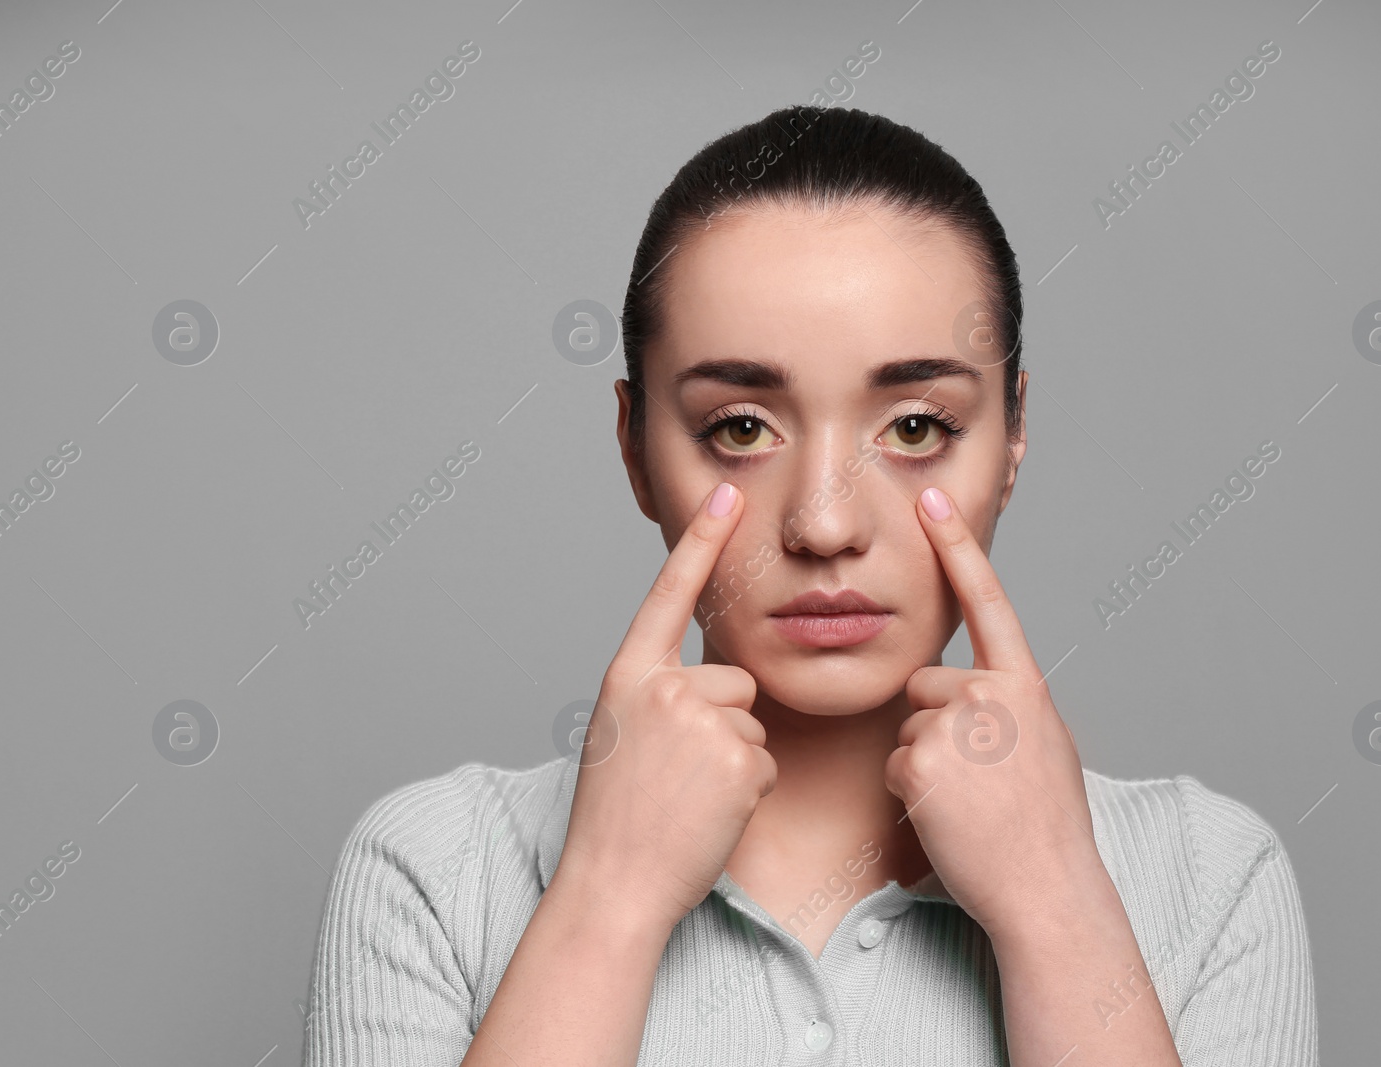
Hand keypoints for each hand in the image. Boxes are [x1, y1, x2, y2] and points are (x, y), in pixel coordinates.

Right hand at [558, 482, 777, 933]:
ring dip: (735, 762)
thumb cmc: (617, 816)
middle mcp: (663, 687)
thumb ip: (658, 695)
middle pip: (733, 681)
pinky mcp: (739, 759)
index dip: (702, 542)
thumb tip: (715, 680)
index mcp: (628, 675)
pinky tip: (710, 814)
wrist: (614, 882)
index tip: (729, 494)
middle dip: (721, 726)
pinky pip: (765, 762)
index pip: (669, 595)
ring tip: (689, 798)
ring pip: (752, 724)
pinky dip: (747, 793)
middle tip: (677, 776)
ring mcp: (701, 721)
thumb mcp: (619, 734)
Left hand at [885, 486, 1099, 937]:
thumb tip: (979, 690)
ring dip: (927, 765)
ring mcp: (954, 726)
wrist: (1047, 887)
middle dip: (940, 728)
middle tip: (981, 782)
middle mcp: (990, 695)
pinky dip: (913, 795)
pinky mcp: (919, 763)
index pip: (987, 601)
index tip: (930, 501)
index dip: (957, 548)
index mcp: (1024, 685)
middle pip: (929, 687)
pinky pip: (896, 765)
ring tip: (971, 804)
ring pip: (910, 729)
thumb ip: (1011, 705)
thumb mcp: (1046, 745)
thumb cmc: (1048, 826)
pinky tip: (949, 817)